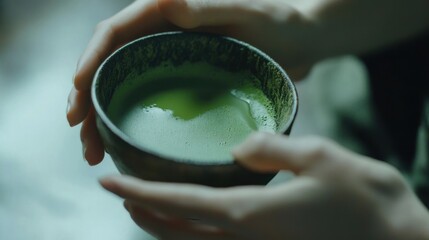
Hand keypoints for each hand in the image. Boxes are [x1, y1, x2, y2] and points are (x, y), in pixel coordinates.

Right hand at [66, 0, 319, 164]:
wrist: (301, 42)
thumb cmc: (280, 21)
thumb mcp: (248, 12)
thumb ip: (209, 8)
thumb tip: (167, 3)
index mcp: (166, 13)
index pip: (116, 33)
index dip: (91, 60)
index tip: (77, 91)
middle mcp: (161, 37)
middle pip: (111, 66)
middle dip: (88, 99)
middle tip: (80, 136)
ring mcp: (169, 63)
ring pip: (123, 89)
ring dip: (102, 119)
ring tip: (94, 152)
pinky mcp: (181, 84)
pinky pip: (147, 103)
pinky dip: (130, 124)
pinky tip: (122, 147)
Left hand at [100, 132, 428, 239]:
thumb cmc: (365, 200)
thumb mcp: (320, 156)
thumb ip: (272, 149)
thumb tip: (241, 147)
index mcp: (250, 214)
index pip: (178, 202)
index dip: (138, 191)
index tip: (108, 181)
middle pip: (175, 230)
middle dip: (143, 211)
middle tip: (121, 191)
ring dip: (163, 225)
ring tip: (144, 205)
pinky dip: (192, 234)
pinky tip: (192, 220)